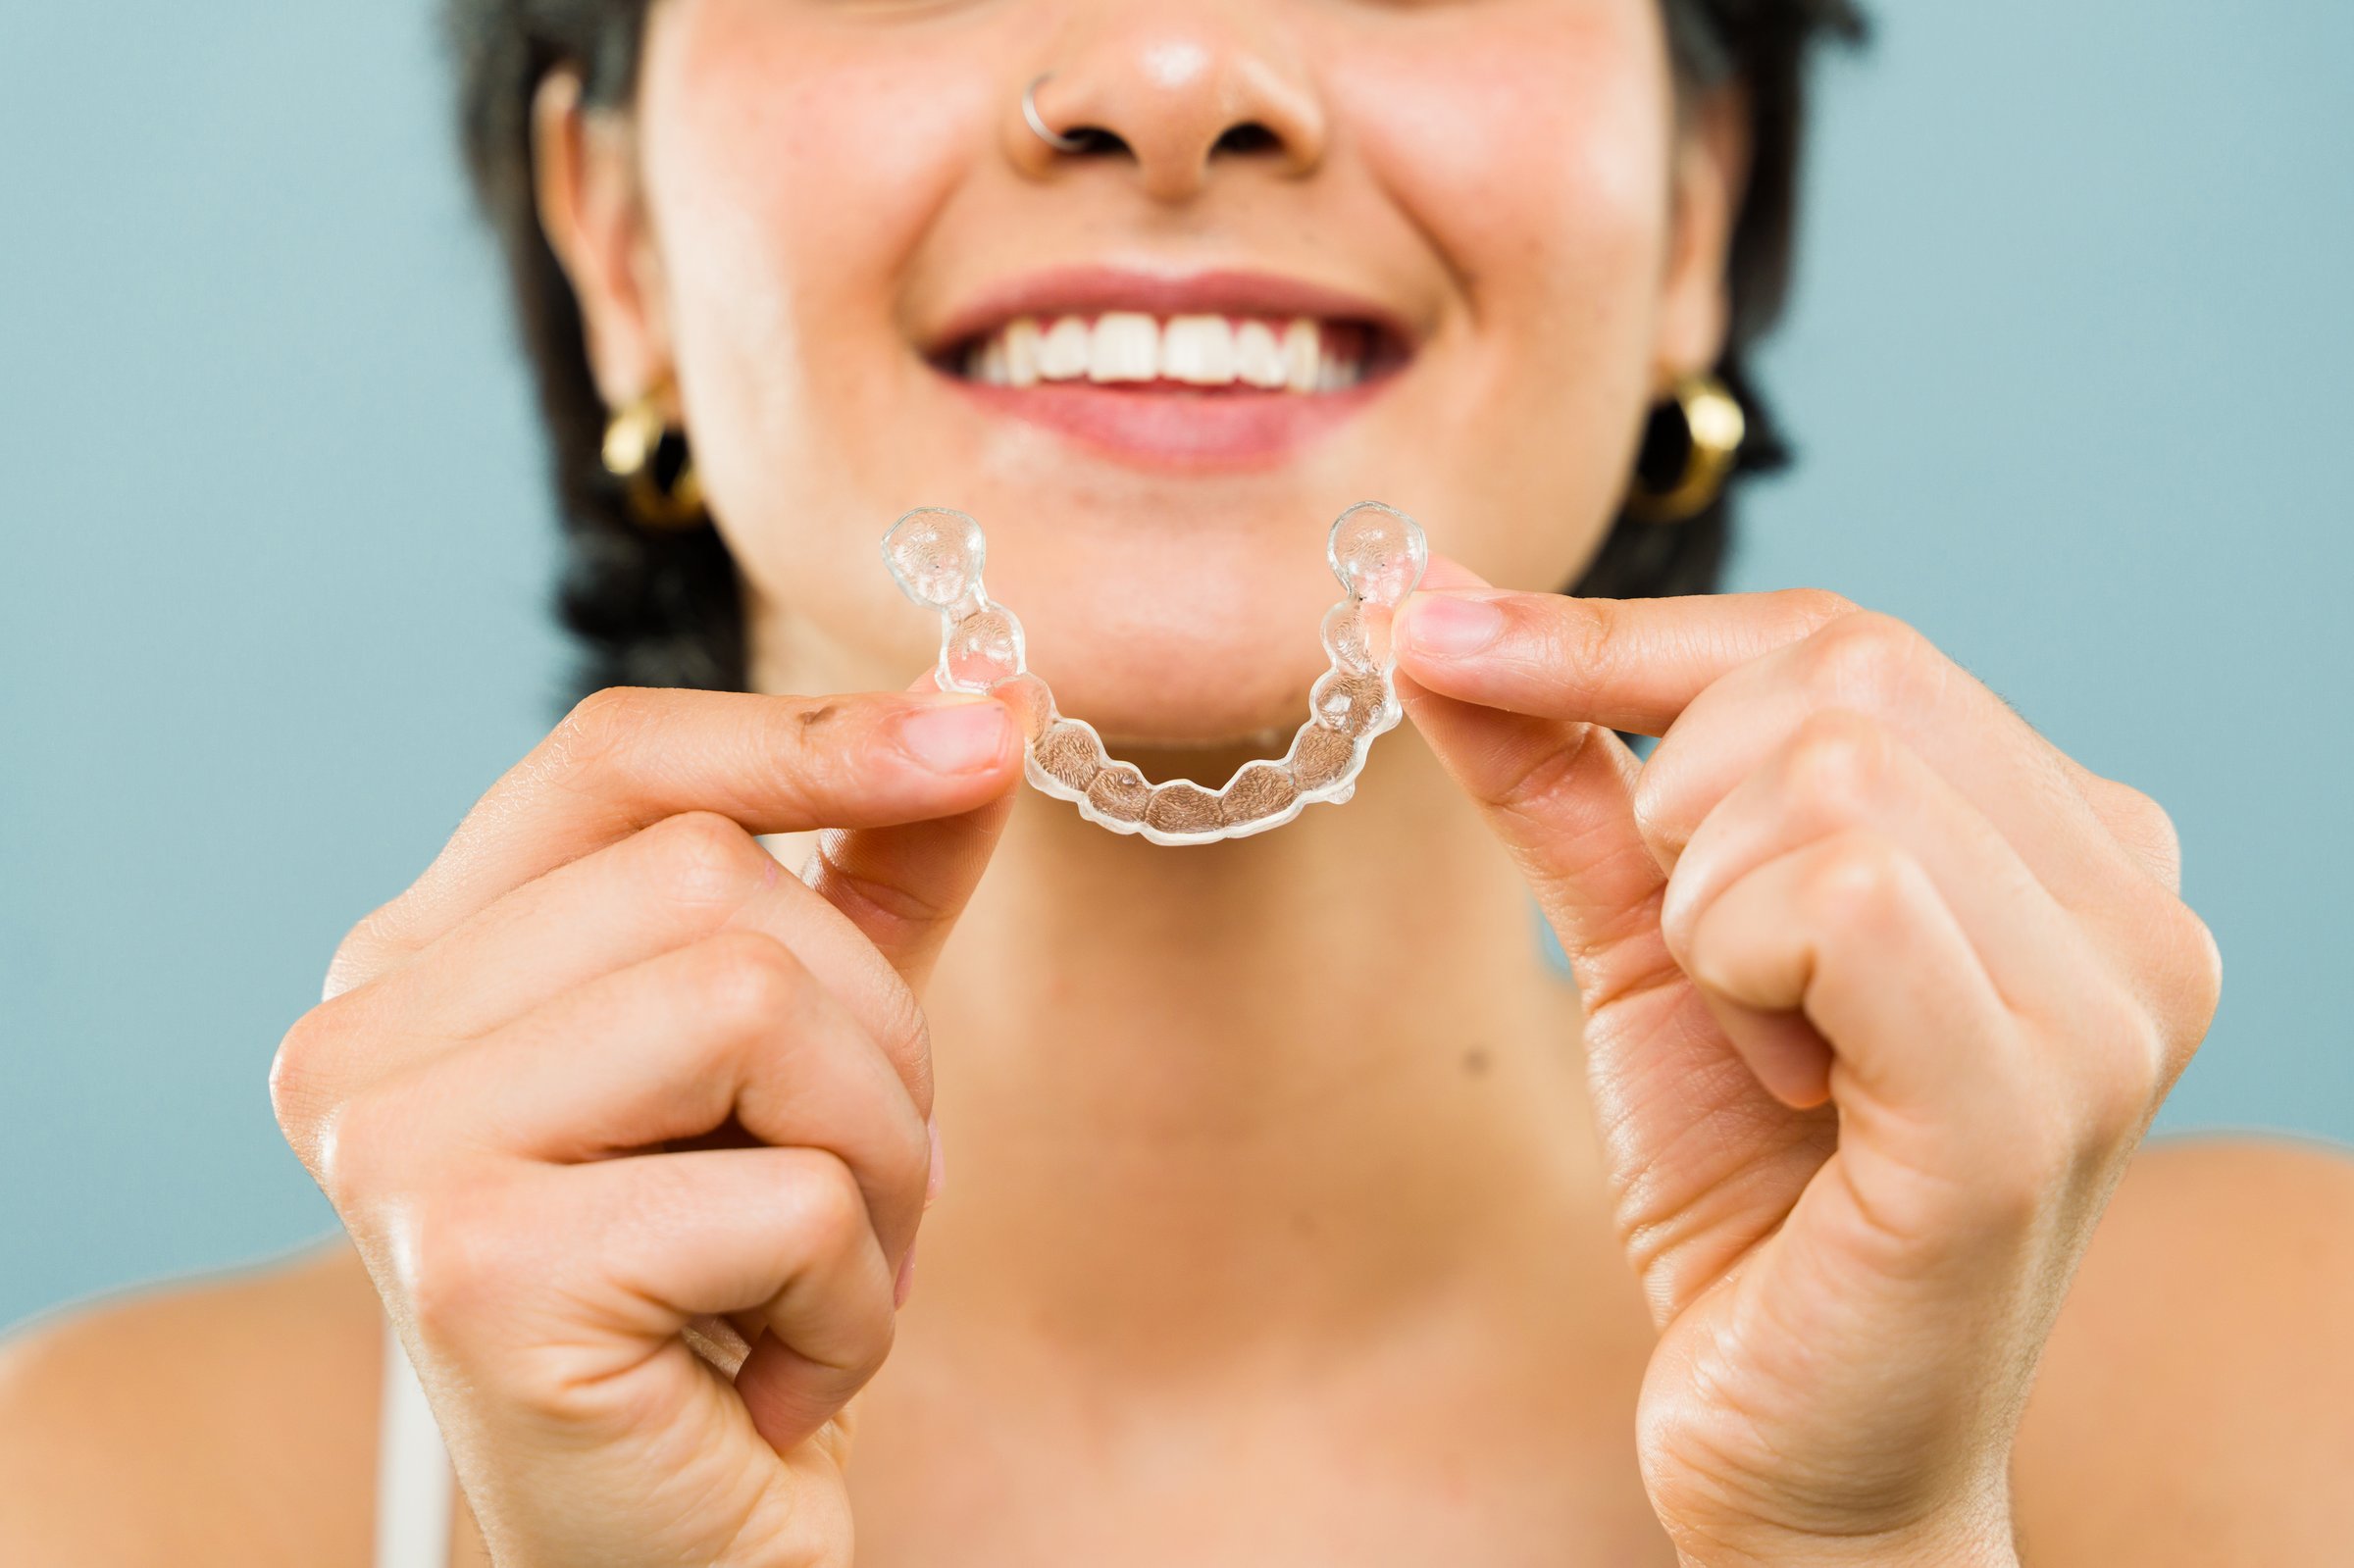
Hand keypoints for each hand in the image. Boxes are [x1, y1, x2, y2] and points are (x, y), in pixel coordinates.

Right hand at [271, 684, 1021, 1567]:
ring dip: (877, 1166)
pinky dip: (853, 1299)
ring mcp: (396, 1151)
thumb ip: (873, 873)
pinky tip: (776, 1375)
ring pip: (754, 1005)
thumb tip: (989, 701)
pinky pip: (787, 1197)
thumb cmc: (732, 1288)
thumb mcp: (812, 1048)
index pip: (614, 758)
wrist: (671, 1541)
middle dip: (873, 1041)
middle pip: (717, 883)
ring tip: (821, 1277)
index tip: (989, 732)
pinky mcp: (477, 1274)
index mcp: (421, 958)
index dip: (811, 734)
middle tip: (859, 1189)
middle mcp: (361, 1037)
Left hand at [1394, 572, 2220, 1566]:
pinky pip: (1840, 894)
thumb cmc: (1748, 1192)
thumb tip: (1437, 618)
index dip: (1620, 632)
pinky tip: (1781, 1081)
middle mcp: (2130, 902)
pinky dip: (1737, 964)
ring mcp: (2108, 1001)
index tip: (1438, 627)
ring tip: (1763, 1047)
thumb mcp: (1647, 942)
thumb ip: (1568, 774)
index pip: (1840, 640)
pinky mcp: (2029, 1101)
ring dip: (1704, 909)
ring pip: (1827, 772)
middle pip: (1841, 673)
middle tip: (1707, 966)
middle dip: (1682, 801)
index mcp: (2067, 845)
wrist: (1795, 1445)